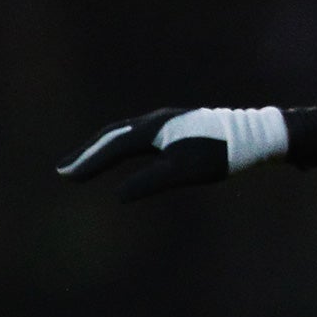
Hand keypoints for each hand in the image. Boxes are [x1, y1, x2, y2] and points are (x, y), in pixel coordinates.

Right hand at [57, 106, 288, 199]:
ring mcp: (165, 121)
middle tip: (62, 170)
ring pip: (124, 133)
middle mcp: (154, 120)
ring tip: (84, 162)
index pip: (112, 148)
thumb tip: (118, 196)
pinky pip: (138, 134)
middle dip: (86, 153)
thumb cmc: (221, 154)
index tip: (66, 177)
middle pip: (111, 136)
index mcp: (152, 130)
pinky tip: (122, 151)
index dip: (88, 163)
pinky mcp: (176, 125)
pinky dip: (120, 144)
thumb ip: (151, 182)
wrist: (254, 134)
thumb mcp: (185, 172)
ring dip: (101, 147)